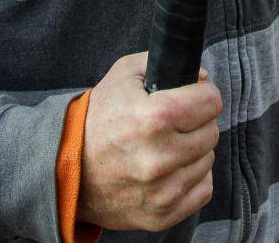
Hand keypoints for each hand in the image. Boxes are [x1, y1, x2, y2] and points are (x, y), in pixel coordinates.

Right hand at [77, 52, 221, 231]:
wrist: (66, 168)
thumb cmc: (98, 119)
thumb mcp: (124, 75)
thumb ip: (165, 64)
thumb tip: (203, 77)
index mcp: (153, 118)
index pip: (211, 102)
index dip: (204, 94)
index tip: (194, 97)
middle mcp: (159, 157)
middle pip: (211, 131)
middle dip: (197, 122)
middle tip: (175, 122)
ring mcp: (161, 190)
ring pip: (207, 160)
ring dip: (193, 151)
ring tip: (166, 146)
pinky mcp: (161, 215)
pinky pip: (202, 190)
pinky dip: (191, 178)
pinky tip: (169, 170)